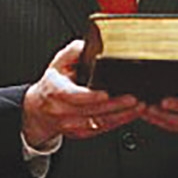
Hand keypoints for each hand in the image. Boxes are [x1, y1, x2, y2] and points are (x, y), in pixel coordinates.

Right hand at [22, 39, 145, 145]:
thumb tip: (90, 44)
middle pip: (92, 110)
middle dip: (115, 105)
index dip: (90, 96)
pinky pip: (103, 129)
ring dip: (122, 115)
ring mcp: (72, 125)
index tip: (106, 93)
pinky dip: (120, 122)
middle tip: (134, 98)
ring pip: (100, 122)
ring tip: (139, 106)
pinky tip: (133, 114)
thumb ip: (74, 51)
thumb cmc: (52, 83)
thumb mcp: (58, 62)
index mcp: (55, 91)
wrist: (38, 110)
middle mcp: (62, 111)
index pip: (73, 96)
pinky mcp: (81, 133)